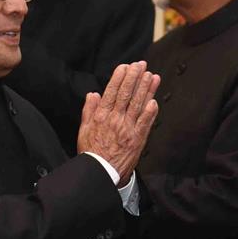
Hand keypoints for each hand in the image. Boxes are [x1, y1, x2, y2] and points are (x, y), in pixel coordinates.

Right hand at [76, 62, 159, 178]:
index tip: (126, 66)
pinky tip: (154, 100)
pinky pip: (145, 123)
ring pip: (138, 105)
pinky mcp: (137, 139)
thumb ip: (89, 110)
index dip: (120, 77)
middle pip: (126, 94)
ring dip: (145, 89)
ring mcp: (127, 129)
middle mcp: (115, 120)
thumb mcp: (83, 130)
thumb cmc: (92, 152)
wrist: (100, 172)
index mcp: (101, 116)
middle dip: (134, 77)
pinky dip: (150, 112)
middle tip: (141, 65)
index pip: (112, 92)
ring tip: (151, 76)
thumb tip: (92, 94)